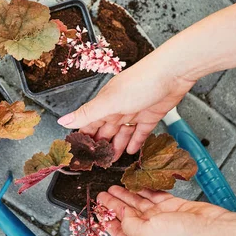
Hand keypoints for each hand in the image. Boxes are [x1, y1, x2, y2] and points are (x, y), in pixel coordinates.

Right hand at [58, 49, 194, 157]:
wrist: (172, 73)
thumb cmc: (139, 82)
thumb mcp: (109, 102)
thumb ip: (87, 114)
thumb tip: (62, 121)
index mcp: (105, 103)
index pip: (89, 123)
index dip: (83, 137)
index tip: (78, 152)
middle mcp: (118, 108)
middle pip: (106, 130)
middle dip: (100, 145)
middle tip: (95, 161)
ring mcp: (134, 112)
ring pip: (122, 134)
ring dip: (116, 146)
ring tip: (111, 161)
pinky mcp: (151, 116)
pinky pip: (140, 132)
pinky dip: (135, 142)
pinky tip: (132, 151)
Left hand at [98, 185, 235, 235]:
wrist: (210, 229)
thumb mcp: (146, 234)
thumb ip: (128, 224)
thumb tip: (119, 214)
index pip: (118, 233)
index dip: (106, 222)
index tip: (96, 211)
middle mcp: (150, 231)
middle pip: (126, 215)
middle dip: (113, 205)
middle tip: (101, 194)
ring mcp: (161, 218)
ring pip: (138, 203)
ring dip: (125, 194)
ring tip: (112, 186)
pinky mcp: (171, 205)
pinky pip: (153, 195)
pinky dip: (144, 188)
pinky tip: (135, 183)